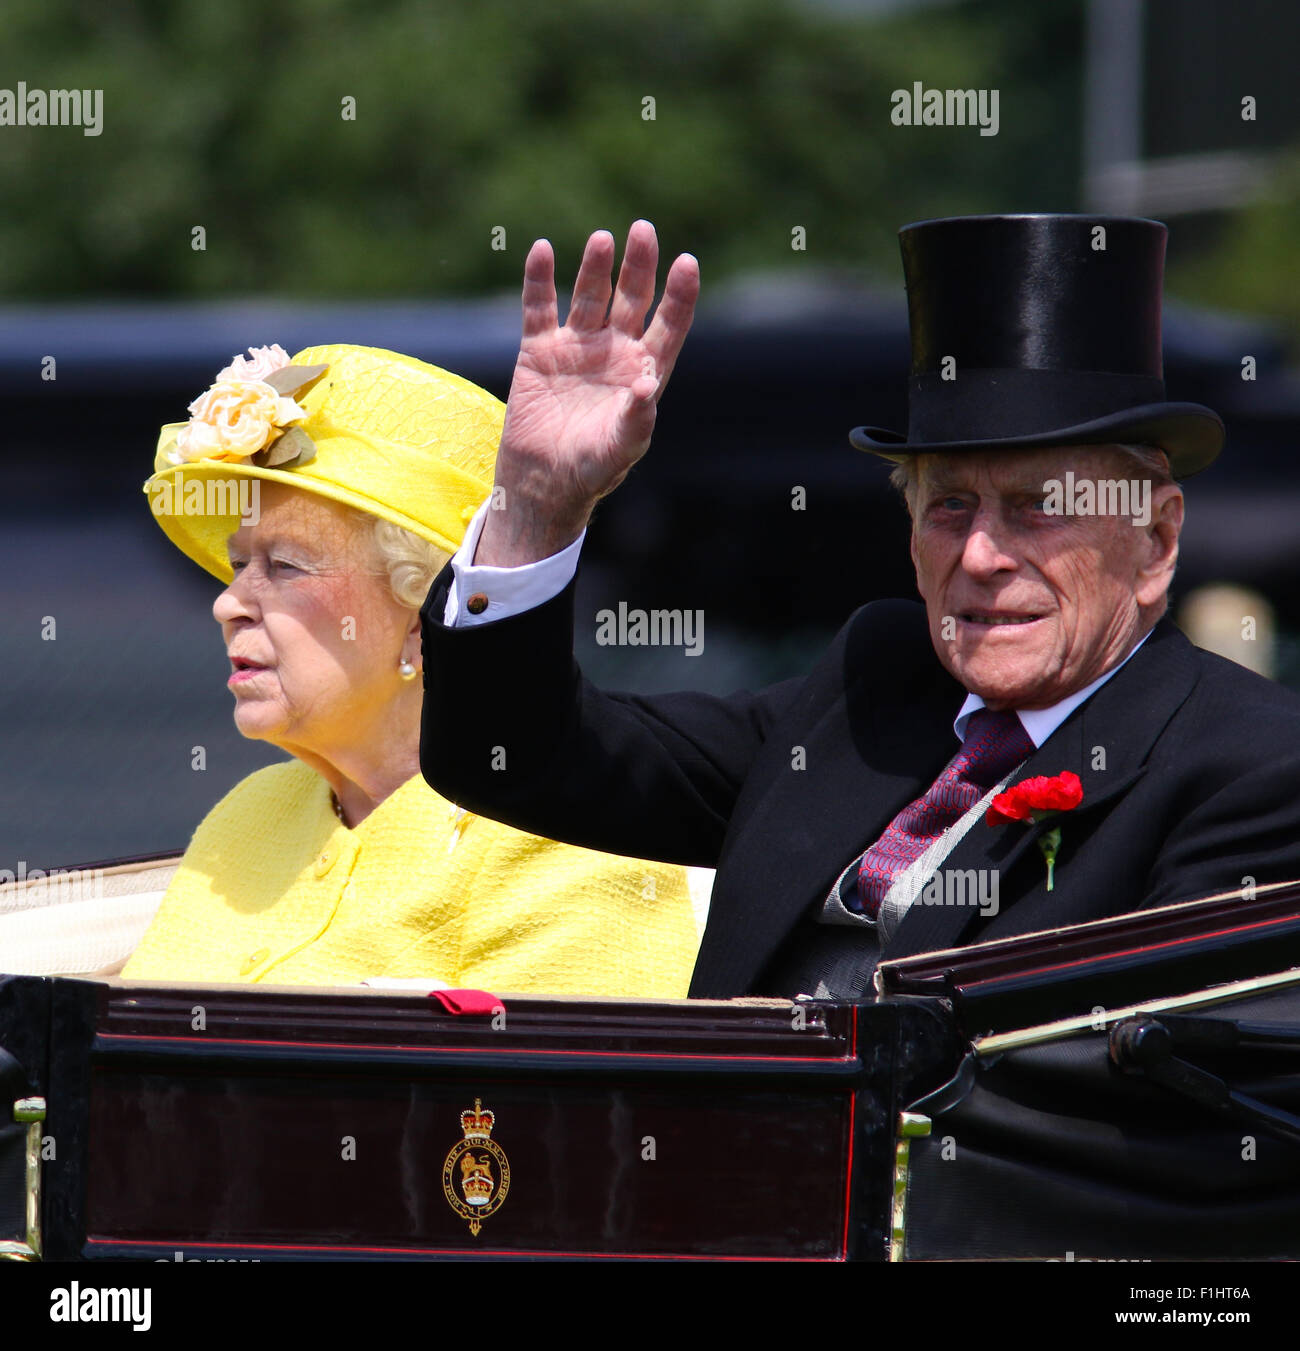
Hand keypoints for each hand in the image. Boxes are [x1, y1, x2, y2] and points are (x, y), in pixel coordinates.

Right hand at [476, 219, 698, 565]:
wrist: (542, 483)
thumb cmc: (591, 470)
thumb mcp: (620, 448)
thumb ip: (637, 418)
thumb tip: (648, 384)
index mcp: (642, 372)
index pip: (668, 325)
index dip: (679, 296)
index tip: (687, 264)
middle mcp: (614, 351)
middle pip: (632, 299)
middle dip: (639, 266)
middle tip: (643, 231)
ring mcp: (576, 347)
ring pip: (589, 296)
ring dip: (595, 267)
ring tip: (602, 240)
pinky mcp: (538, 350)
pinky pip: (539, 307)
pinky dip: (539, 280)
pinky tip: (541, 251)